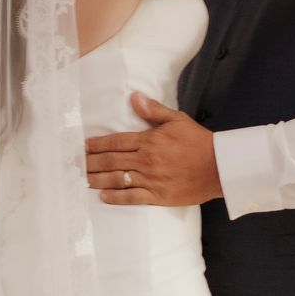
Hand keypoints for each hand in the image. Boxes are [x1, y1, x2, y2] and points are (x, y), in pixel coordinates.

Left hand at [85, 96, 220, 207]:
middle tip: (75, 164)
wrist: (219, 167)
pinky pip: (132, 198)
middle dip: (91, 163)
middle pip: (111, 161)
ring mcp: (151, 180)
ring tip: (82, 179)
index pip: (116, 142)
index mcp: (149, 141)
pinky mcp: (158, 196)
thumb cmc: (199, 142)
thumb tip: (135, 97)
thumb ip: (153, 110)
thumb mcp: (177, 120)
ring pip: (117, 179)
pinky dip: (116, 198)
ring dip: (98, 180)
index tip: (83, 147)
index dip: (97, 144)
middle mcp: (146, 161)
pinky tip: (103, 197)